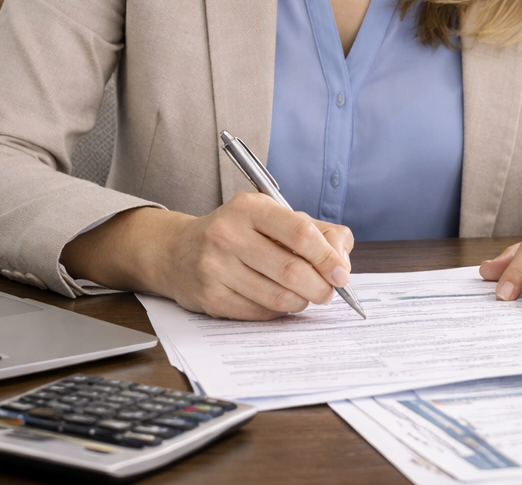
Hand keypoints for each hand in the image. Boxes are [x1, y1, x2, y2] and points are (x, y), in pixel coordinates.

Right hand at [61, 192, 354, 320]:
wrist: (178, 252)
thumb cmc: (237, 233)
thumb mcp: (272, 217)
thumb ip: (315, 230)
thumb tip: (343, 257)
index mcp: (249, 207)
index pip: (300, 233)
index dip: (327, 257)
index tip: (342, 273)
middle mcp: (228, 234)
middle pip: (292, 271)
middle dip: (320, 287)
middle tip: (328, 291)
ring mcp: (216, 267)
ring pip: (279, 297)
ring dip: (301, 301)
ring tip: (303, 295)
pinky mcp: (210, 297)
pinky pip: (261, 313)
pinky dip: (279, 312)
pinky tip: (276, 300)